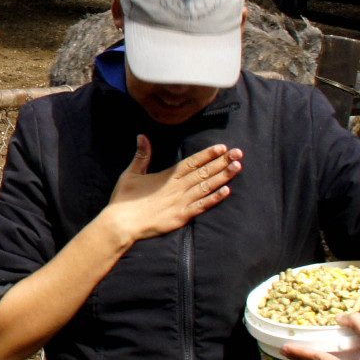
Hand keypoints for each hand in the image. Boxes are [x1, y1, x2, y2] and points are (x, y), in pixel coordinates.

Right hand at [97, 136, 241, 244]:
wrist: (121, 223)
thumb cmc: (124, 200)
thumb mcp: (130, 173)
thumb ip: (141, 155)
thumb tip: (142, 136)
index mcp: (167, 176)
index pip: (192, 162)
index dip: (208, 154)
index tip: (222, 147)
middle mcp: (177, 187)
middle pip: (204, 172)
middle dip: (222, 161)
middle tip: (239, 153)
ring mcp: (181, 202)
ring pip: (207, 186)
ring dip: (223, 176)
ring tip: (237, 167)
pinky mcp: (182, 216)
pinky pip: (202, 206)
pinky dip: (215, 198)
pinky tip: (227, 191)